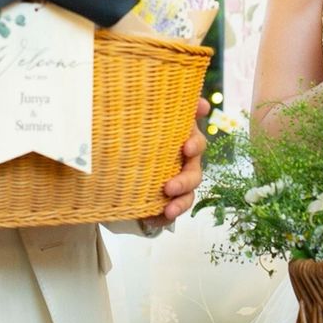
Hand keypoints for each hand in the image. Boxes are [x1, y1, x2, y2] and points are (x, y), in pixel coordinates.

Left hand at [141, 96, 210, 229]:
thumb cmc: (143, 131)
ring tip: (167, 210)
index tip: (185, 147)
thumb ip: (170, 105)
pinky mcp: (165, 201)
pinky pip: (170, 213)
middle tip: (170, 186)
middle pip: (194, 173)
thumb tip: (200, 103)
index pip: (197, 143)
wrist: (122, 158)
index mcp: (184, 142)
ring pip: (187, 196)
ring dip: (180, 204)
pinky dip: (163, 218)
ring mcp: (176, 184)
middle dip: (185, 181)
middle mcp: (184, 164)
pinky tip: (152, 219)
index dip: (195, 144)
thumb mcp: (151, 115)